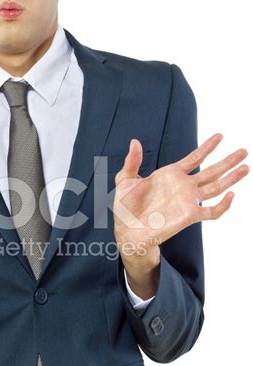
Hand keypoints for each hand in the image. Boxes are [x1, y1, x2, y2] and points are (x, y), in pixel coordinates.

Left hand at [113, 133, 248, 256]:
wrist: (126, 229)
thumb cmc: (125, 207)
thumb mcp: (125, 179)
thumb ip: (132, 161)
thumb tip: (135, 142)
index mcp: (170, 175)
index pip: (194, 158)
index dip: (207, 147)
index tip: (220, 136)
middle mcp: (183, 186)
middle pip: (211, 171)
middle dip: (228, 161)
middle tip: (243, 151)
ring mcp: (188, 200)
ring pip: (216, 187)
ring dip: (231, 178)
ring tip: (246, 167)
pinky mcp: (189, 215)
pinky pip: (211, 211)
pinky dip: (223, 205)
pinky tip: (231, 195)